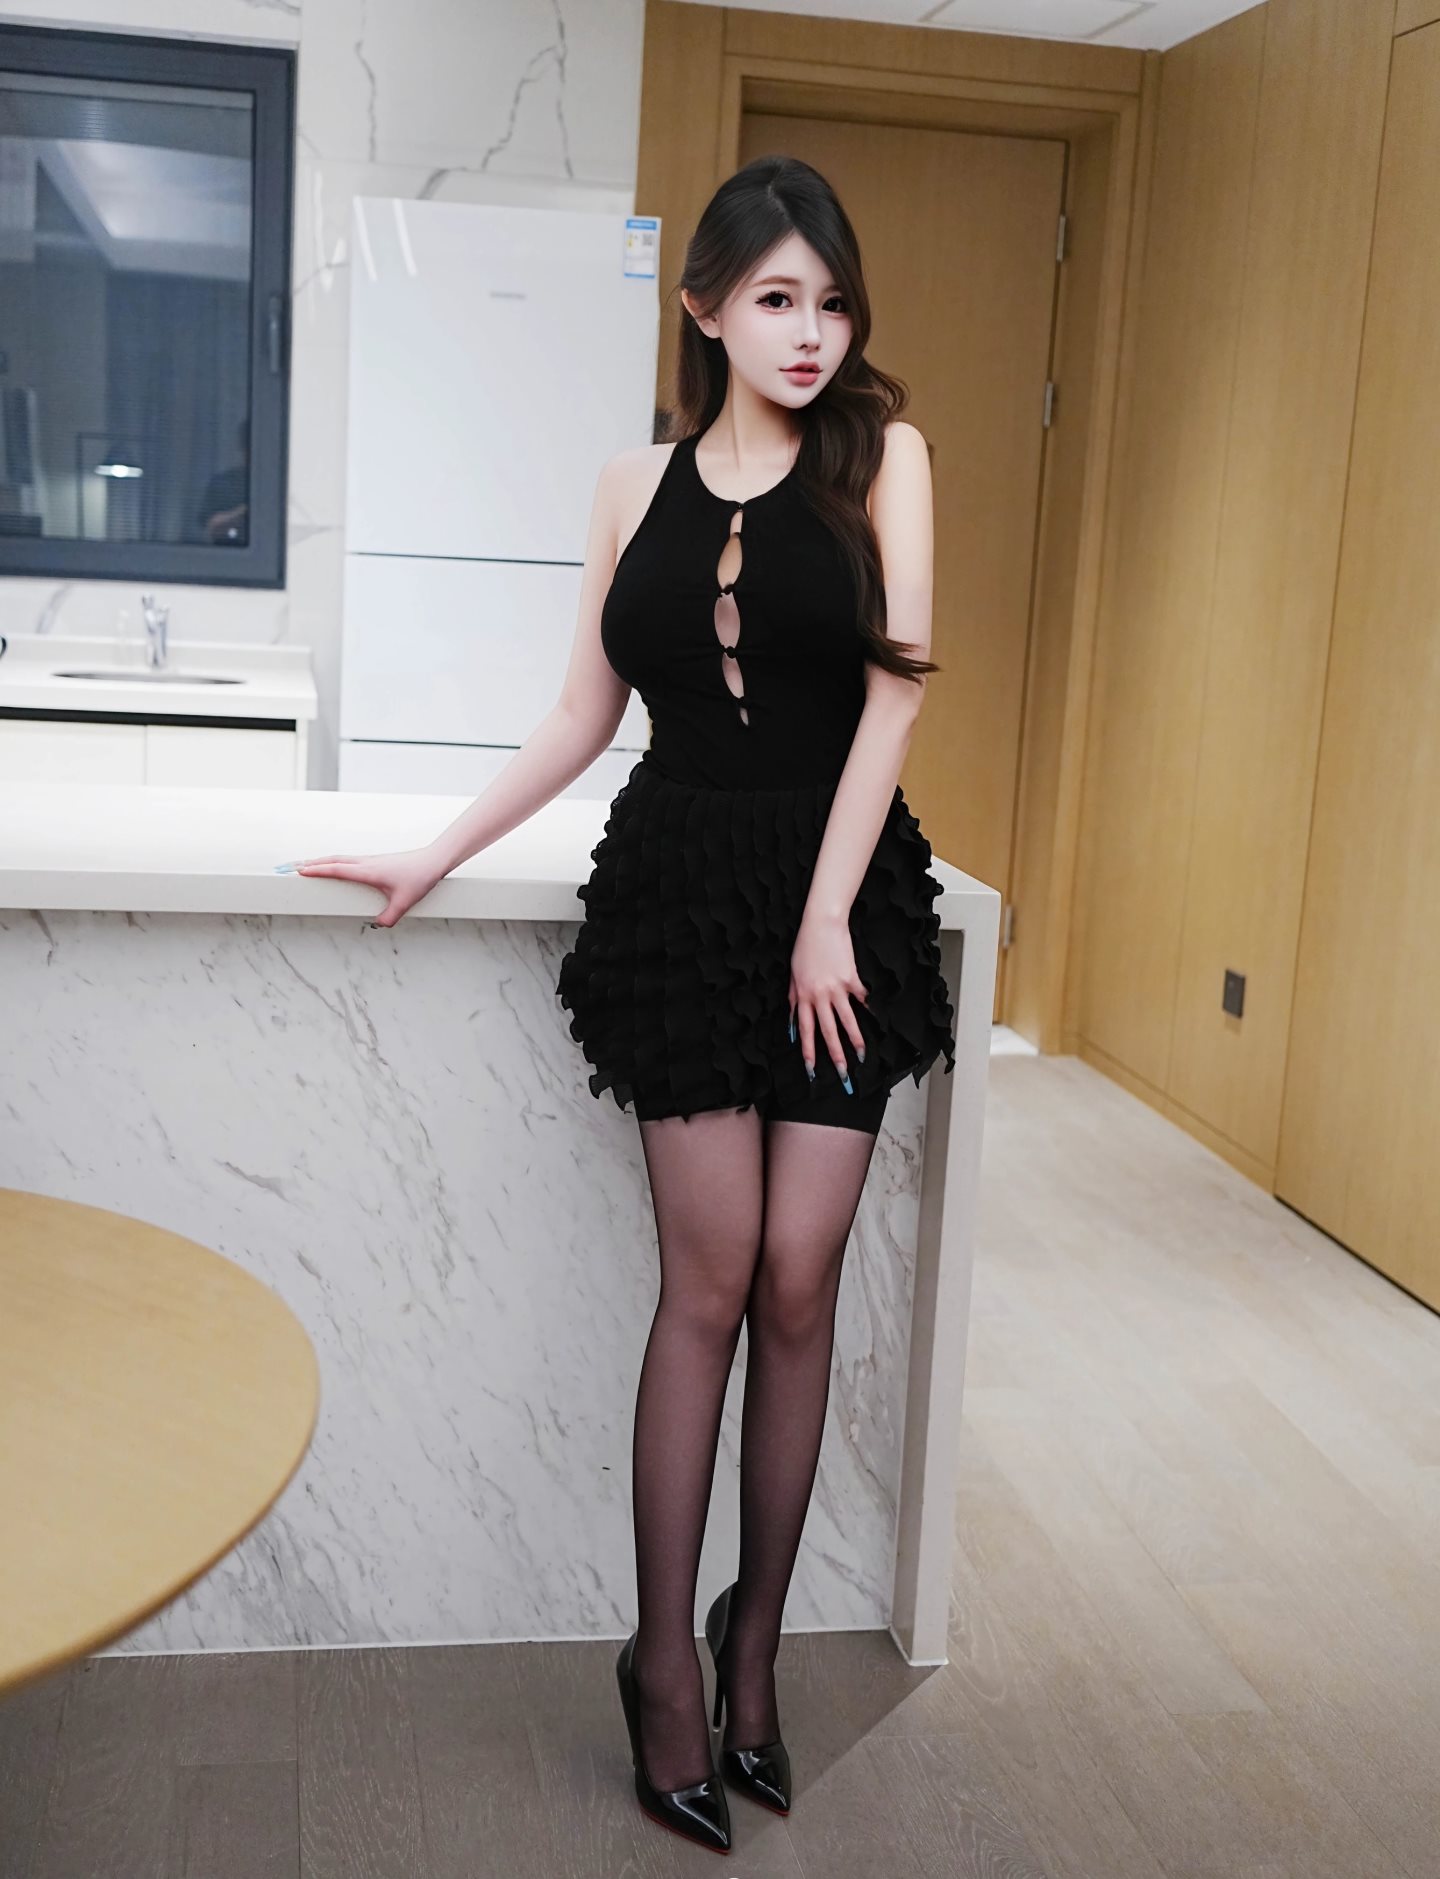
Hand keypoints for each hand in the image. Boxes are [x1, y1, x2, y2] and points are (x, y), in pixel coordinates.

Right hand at [280, 847, 445, 927]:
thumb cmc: (420, 877)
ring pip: (339, 858)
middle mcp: (366, 863)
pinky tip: (332, 866)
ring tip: (305, 865)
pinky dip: (334, 861)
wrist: (434, 860)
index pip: (336, 870)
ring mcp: (370, 860)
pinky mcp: (375, 861)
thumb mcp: (404, 902)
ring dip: (321, 861)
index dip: (317, 871)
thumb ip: (389, 917)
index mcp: (368, 871)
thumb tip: (377, 926)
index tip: (299, 871)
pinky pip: (348, 860)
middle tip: (290, 867)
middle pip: (332, 861)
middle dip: (310, 863)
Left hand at [788, 910, 867, 1080]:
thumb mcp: (793, 974)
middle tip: (842, 1075)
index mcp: (803, 996)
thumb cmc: (804, 947)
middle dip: (835, 1056)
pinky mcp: (851, 978)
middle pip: (828, 1031)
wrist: (821, 925)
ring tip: (861, 1056)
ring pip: (847, 1020)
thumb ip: (794, 999)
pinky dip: (868, 1008)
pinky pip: (861, 998)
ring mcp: (836, 988)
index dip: (808, 1052)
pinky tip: (875, 1020)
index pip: (806, 1030)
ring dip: (854, 1040)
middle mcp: (819, 996)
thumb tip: (793, 1022)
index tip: (811, 1070)